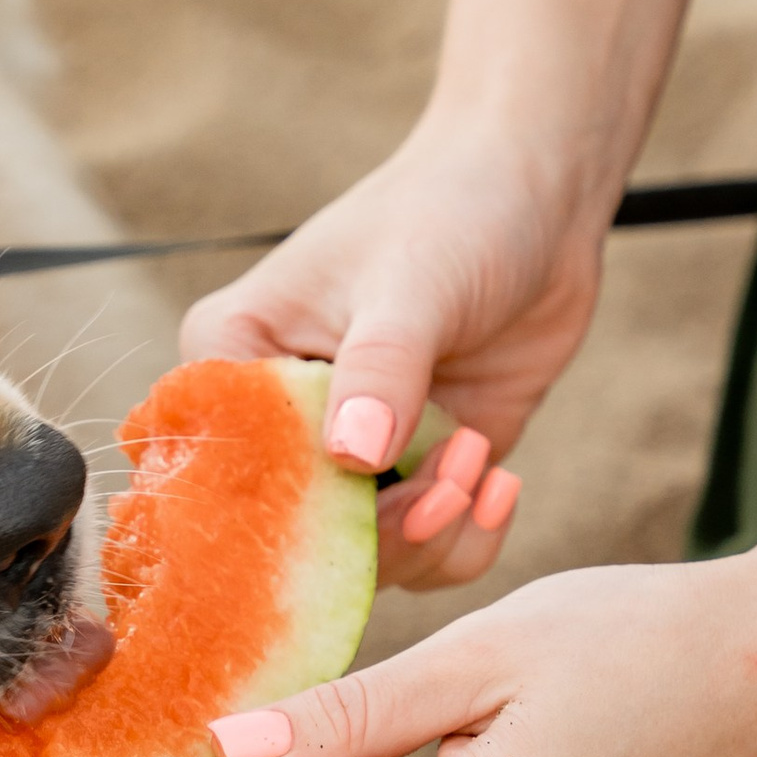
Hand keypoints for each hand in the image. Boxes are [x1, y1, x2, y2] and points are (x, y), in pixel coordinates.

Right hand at [179, 123, 602, 591]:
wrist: (539, 200)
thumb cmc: (451, 210)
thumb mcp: (410, 284)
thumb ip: (379, 370)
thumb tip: (353, 456)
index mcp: (235, 359)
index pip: (217, 462)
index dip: (269, 510)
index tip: (344, 508)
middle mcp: (280, 420)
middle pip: (291, 529)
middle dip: (373, 531)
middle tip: (445, 485)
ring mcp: (350, 454)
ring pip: (364, 555)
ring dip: (429, 533)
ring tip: (476, 456)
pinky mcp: (414, 474)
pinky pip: (426, 551)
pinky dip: (465, 541)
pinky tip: (497, 481)